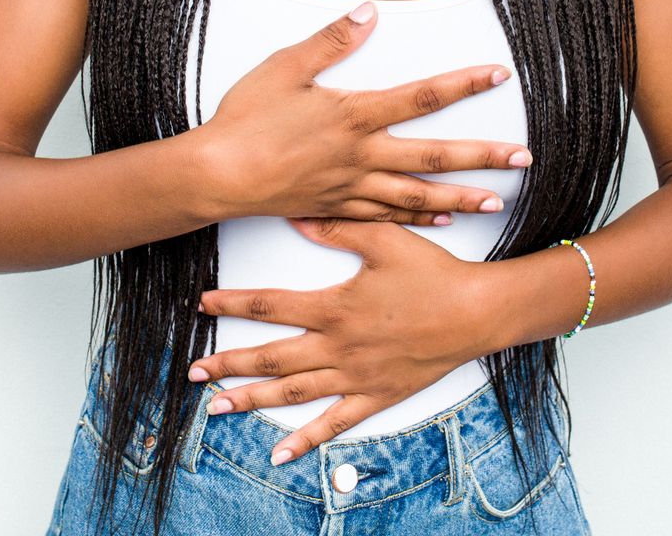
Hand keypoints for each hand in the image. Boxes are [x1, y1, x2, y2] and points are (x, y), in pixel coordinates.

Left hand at [188, 215, 498, 465]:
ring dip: (253, 400)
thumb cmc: (433, 273)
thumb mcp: (385, 240)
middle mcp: (338, 347)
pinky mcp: (376, 396)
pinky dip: (305, 441)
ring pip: (294, 393)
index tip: (203, 306)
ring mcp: (356, 377)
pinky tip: (280, 454)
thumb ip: (337, 228)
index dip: (232, 305)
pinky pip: (335, 423)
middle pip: (271, 357)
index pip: (270, 306)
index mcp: (335, 307)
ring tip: (218, 407)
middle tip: (194, 371)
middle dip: (228, 363)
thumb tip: (297, 216)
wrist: (477, 312)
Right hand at [194, 4, 529, 225]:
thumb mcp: (284, 68)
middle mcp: (361, 154)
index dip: (463, 84)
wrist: (216, 176)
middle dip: (482, 156)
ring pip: (418, 195)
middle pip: (434, 155)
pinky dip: (418, 220)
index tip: (498, 75)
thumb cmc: (244, 120)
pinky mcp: (337, 208)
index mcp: (353, 114)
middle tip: (524, 158)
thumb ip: (330, 41)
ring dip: (461, 198)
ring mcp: (351, 187)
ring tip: (497, 202)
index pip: (420, 96)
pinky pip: (387, 218)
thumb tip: (368, 14)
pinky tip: (442, 222)